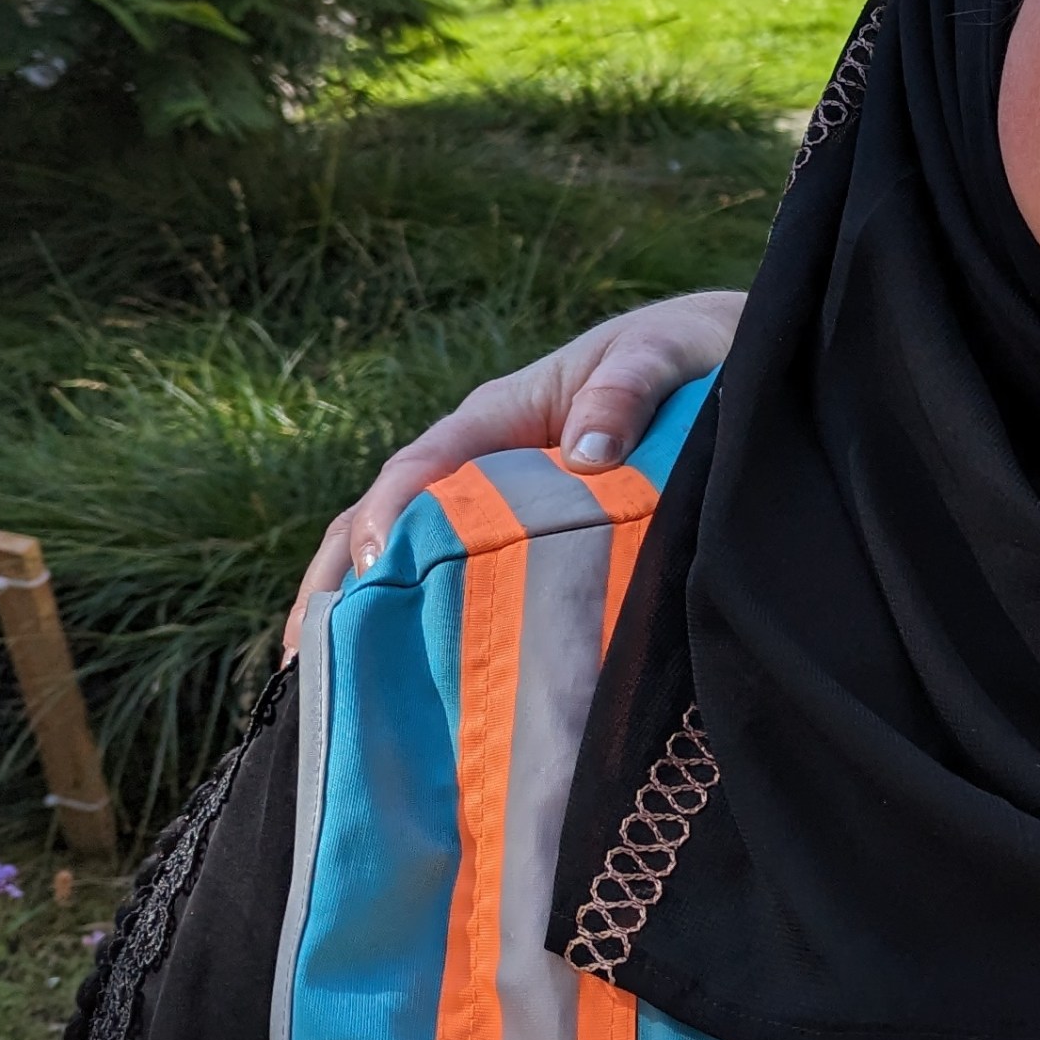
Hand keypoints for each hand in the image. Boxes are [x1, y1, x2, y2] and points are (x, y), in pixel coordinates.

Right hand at [283, 291, 748, 658]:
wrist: (732, 368)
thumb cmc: (686, 353)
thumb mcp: (659, 356)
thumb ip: (625, 393)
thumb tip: (586, 453)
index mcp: (500, 415)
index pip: (423, 466)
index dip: (392, 511)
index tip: (379, 562)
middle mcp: (483, 464)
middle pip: (386, 521)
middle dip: (341, 581)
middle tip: (308, 656)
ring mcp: (498, 510)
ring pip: (412, 560)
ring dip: (365, 615)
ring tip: (327, 686)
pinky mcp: (529, 549)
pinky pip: (467, 586)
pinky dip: (428, 628)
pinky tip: (405, 686)